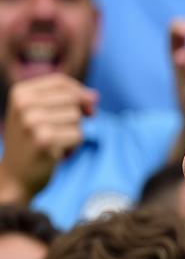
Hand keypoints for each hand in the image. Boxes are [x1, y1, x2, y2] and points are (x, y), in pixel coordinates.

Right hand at [0, 74, 94, 198]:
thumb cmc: (31, 143)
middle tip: (62, 131)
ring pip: (77, 118)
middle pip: (72, 100)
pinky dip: (73, 145)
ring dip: (73, 132)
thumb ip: (66, 100)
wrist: (15, 176)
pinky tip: (58, 153)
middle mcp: (24, 105)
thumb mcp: (39, 114)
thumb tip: (95, 96)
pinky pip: (78, 135)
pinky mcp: (45, 140)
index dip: (80, 92)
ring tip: (55, 142)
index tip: (88, 107)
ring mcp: (33, 122)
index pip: (61, 82)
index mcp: (20, 93)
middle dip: (76, 116)